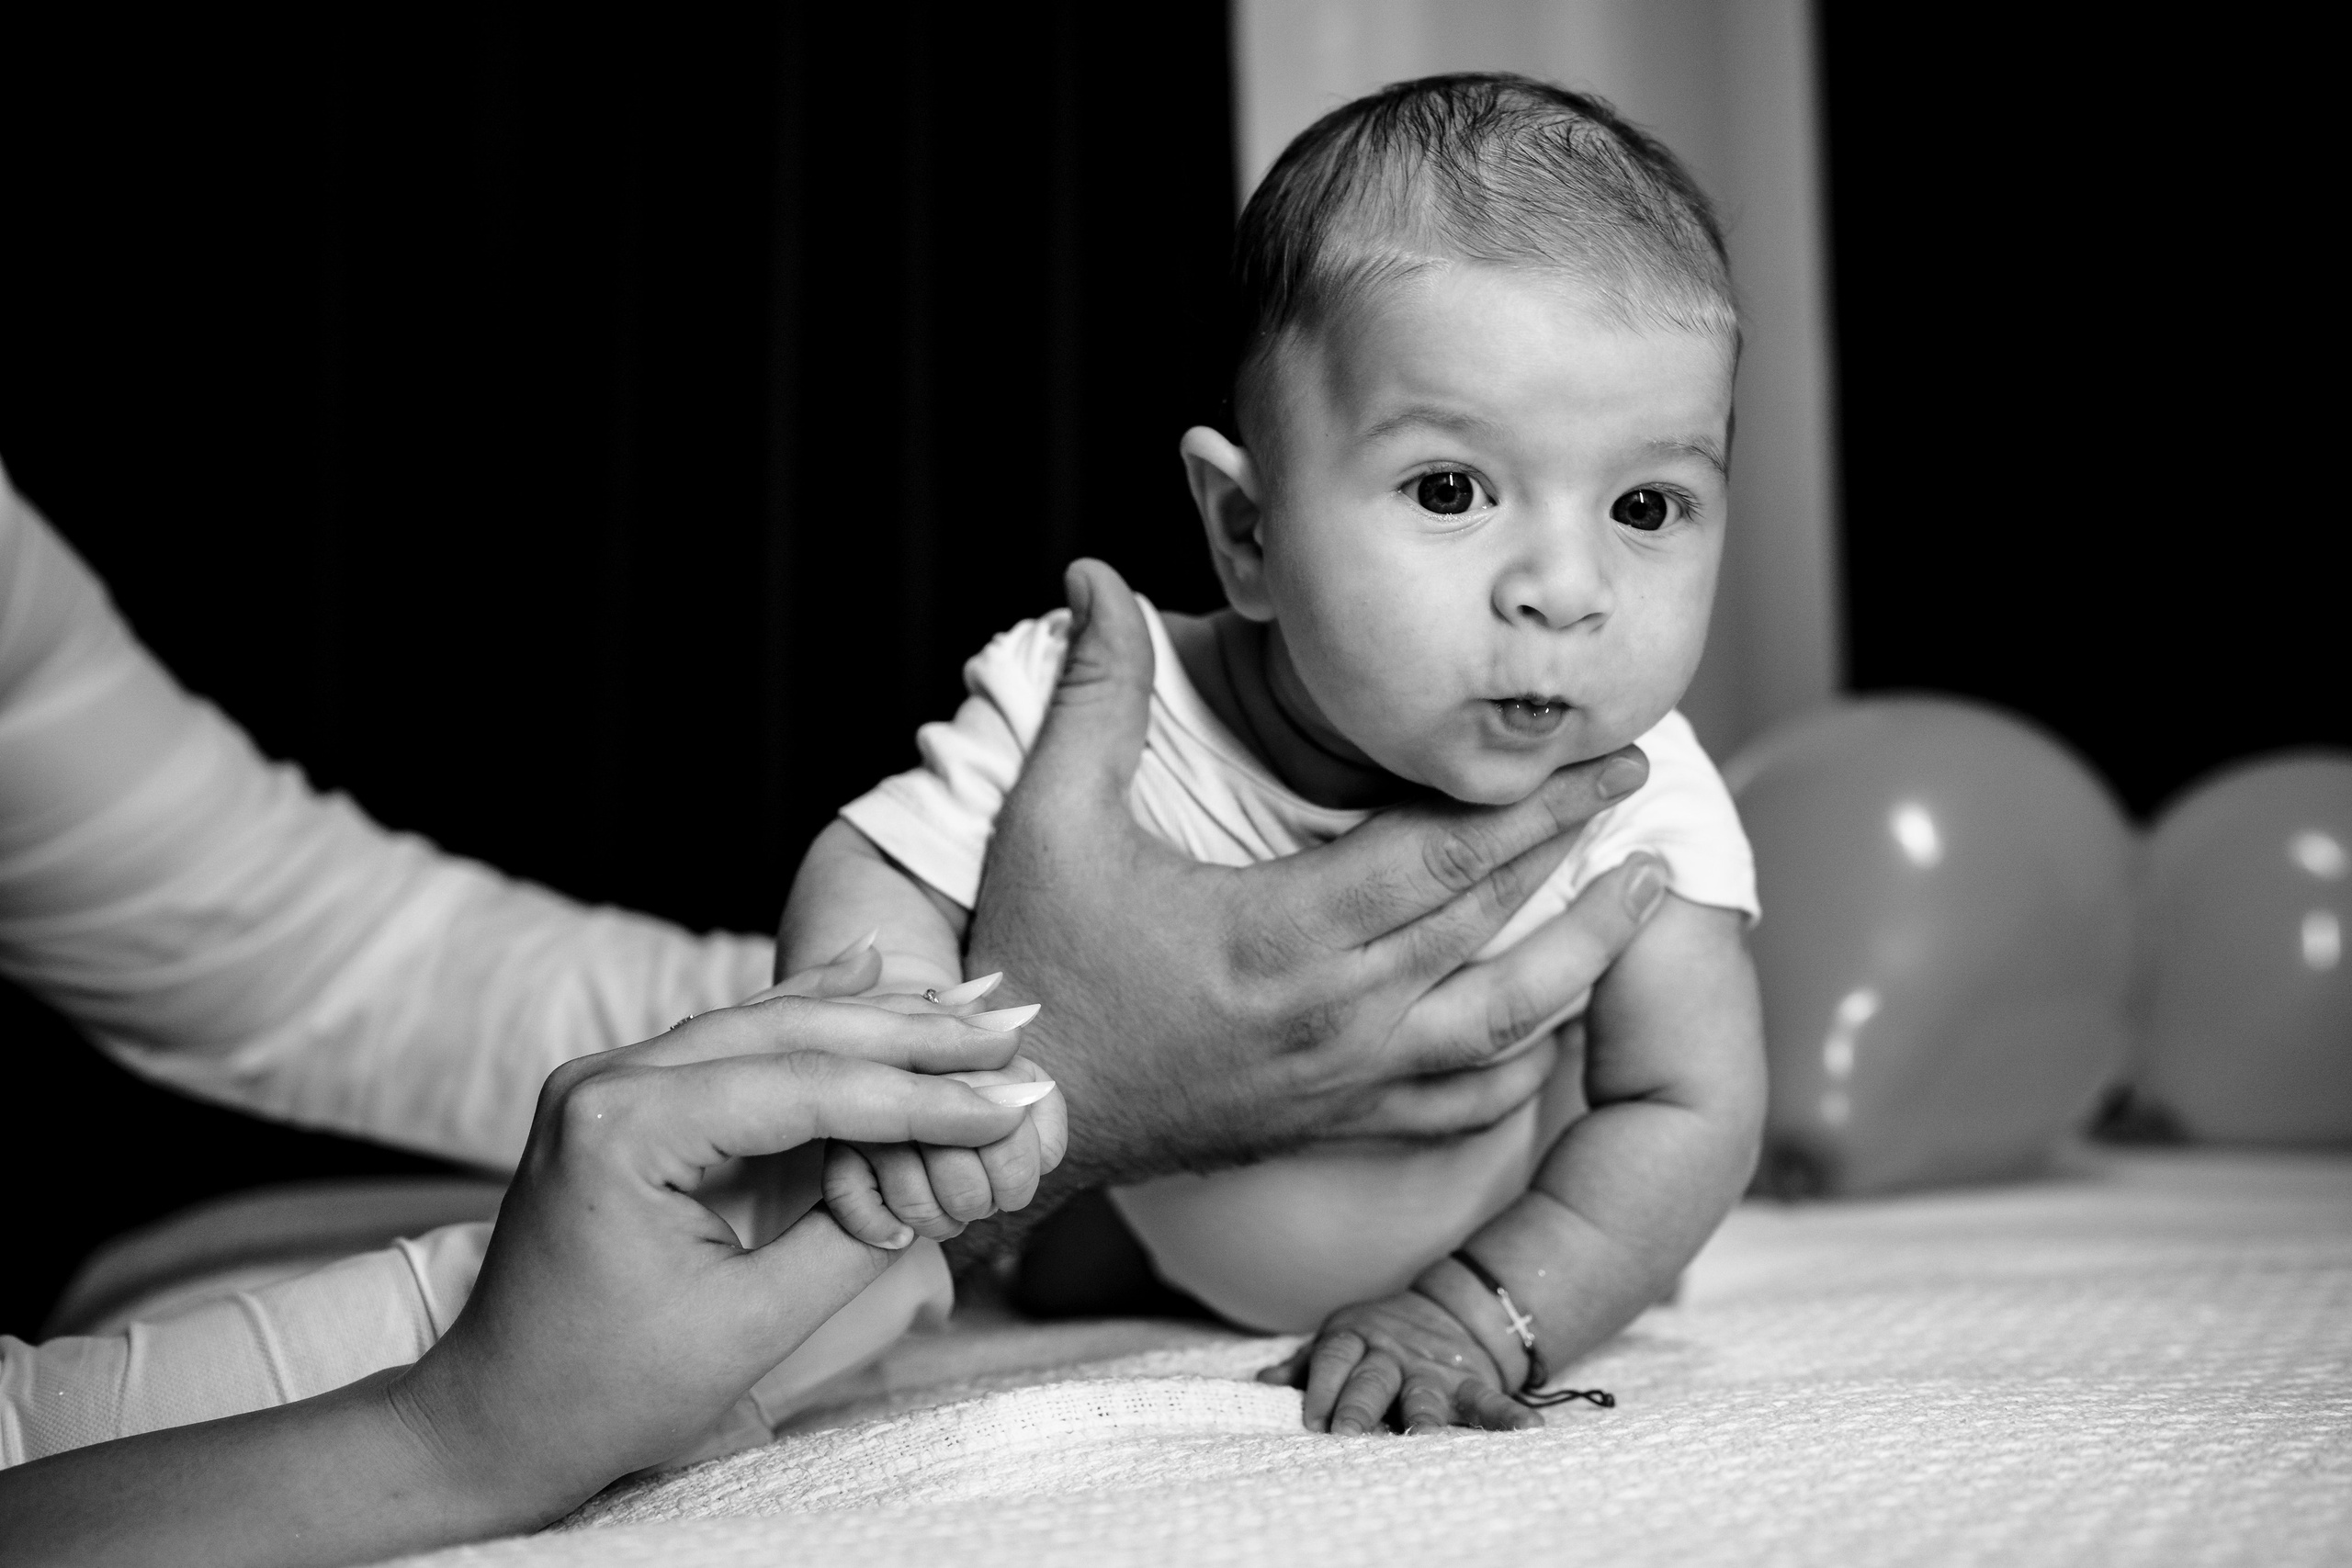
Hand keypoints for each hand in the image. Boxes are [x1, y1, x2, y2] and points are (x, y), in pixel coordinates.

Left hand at [0, 960, 1058, 1567]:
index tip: (1014, 1096)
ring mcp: (610, 1081)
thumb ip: (850, 1239)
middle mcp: (608, 1080)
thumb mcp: (748, 1328)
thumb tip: (942, 1178)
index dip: (922, 1098)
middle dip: (911, 1032)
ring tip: (970, 1000)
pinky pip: (736, 1046)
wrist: (490, 1420)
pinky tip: (873, 973)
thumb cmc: (603, 1393)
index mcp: (624, 1128)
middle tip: (1013, 1020)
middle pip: (790, 1033)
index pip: (807, 1091)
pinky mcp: (625, 1100)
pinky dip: (812, 1022)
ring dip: (874, 1018)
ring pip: (767, 1025)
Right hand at [964, 560, 1671, 1190]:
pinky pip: (1462, 1104)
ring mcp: (1343, 1079)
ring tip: (1650, 896)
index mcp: (1276, 936)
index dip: (1530, 797)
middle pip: (1489, 920)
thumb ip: (1093, 695)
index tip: (1596, 746)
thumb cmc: (1034, 971)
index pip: (1439, 857)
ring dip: (1584, 954)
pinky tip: (1558, 1020)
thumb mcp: (1047, 823)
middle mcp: (1332, 1016)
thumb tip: (1093, 576)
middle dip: (1576, 842)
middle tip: (1637, 776)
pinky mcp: (1336, 1121)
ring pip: (1504, 1024)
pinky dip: (1525, 1061)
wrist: (1015, 1125)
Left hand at [1260, 1290, 1536, 1435]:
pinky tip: (1527, 1429)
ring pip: (1423, 1394)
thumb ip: (1306, 1363)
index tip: (1309, 1418)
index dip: (1321, 1386)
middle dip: (1359, 1406)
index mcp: (1356, 1339)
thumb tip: (1264, 1382)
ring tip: (1423, 1437)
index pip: (1333, 1359)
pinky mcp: (1469, 1382)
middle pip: (1372, 1379)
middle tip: (1348, 1434)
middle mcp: (1392, 1355)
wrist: (1449, 1311)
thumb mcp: (1341, 1340)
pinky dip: (1507, 1414)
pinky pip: (1487, 1399)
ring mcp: (1432, 1369)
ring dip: (1423, 1416)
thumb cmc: (1377, 1340)